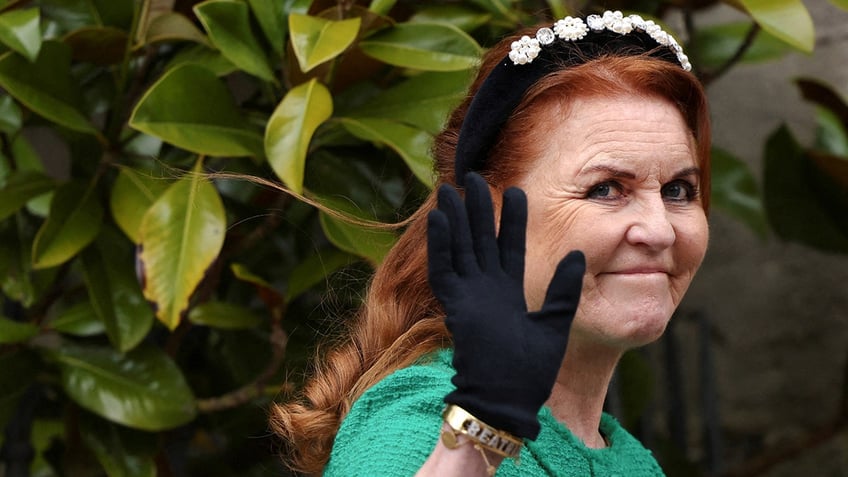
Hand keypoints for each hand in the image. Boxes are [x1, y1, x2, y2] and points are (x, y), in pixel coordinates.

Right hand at [427, 172, 584, 439]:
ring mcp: (468, 297)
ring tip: (451, 187)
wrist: (507, 401)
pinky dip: (440, 244)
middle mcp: (485, 290)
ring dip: (454, 218)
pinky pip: (444, 269)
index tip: (515, 190)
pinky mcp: (455, 306)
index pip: (509, 246)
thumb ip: (563, 289)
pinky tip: (438, 218)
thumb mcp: (555, 324)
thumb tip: (577, 254)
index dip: (511, 219)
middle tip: (473, 177)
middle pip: (479, 239)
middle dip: (476, 208)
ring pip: (459, 247)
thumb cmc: (530, 372)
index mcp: (507, 294)